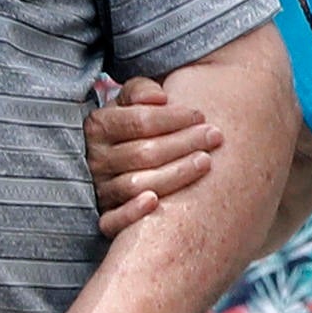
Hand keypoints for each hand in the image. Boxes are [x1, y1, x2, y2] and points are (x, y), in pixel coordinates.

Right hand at [87, 73, 222, 238]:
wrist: (121, 156)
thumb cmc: (135, 125)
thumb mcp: (131, 101)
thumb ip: (141, 90)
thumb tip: (159, 97)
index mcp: (99, 126)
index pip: (139, 121)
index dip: (173, 118)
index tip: (200, 115)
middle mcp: (97, 159)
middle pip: (143, 153)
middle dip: (184, 143)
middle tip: (215, 136)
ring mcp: (101, 189)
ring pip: (136, 185)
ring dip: (175, 174)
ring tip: (206, 162)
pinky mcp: (106, 217)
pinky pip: (112, 222)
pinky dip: (132, 213)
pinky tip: (155, 203)